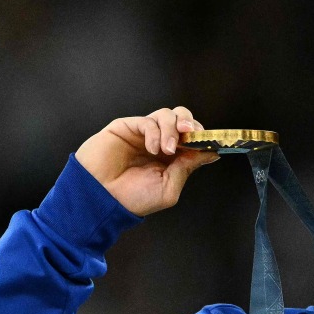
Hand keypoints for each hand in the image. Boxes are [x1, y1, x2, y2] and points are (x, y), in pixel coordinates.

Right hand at [74, 106, 220, 216]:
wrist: (102, 199)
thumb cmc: (132, 199)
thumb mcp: (168, 187)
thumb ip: (187, 168)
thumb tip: (211, 153)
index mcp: (173, 158)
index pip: (193, 139)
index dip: (203, 137)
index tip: (210, 142)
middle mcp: (160, 142)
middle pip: (182, 119)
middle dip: (191, 123)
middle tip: (191, 134)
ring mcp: (144, 134)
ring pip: (167, 114)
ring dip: (173, 129)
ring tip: (168, 150)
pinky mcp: (127, 127)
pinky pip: (148, 121)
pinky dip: (154, 132)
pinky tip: (152, 148)